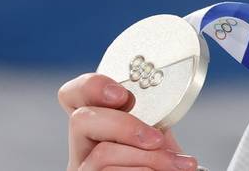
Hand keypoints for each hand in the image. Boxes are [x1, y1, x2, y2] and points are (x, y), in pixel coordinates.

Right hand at [58, 73, 198, 170]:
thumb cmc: (163, 163)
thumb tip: (160, 97)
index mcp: (98, 126)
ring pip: (102, 153)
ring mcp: (83, 169)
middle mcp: (81, 147)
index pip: (72, 94)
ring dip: (148, 157)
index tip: (124, 95)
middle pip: (81, 120)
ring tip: (175, 164)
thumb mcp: (157, 134)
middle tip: (156, 139)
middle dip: (125, 126)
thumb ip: (150, 117)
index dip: (91, 86)